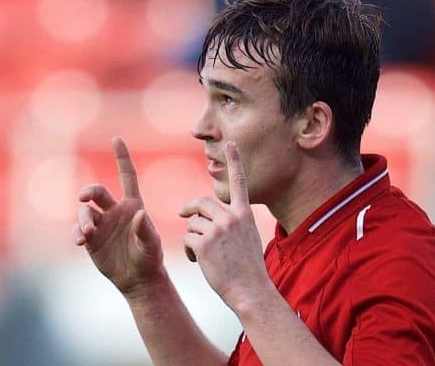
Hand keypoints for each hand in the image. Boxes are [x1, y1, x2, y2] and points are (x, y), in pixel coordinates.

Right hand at [72, 137, 163, 295]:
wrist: (138, 279)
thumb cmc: (149, 258)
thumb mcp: (151, 245)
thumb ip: (145, 230)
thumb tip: (140, 214)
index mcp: (133, 205)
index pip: (126, 175)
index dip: (122, 157)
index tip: (116, 139)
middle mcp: (114, 210)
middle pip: (97, 192)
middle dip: (89, 192)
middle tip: (84, 198)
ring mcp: (101, 224)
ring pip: (84, 212)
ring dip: (83, 219)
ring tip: (87, 232)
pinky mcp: (90, 239)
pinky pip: (78, 230)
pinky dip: (76, 233)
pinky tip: (80, 240)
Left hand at [179, 142, 270, 309]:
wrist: (251, 290)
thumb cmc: (249, 269)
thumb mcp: (247, 239)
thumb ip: (233, 223)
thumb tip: (210, 216)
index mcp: (245, 214)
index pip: (239, 182)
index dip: (234, 161)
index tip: (230, 144)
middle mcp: (231, 217)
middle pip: (201, 202)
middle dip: (189, 209)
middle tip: (183, 214)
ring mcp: (218, 229)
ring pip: (192, 223)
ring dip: (192, 237)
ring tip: (202, 254)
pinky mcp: (204, 243)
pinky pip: (187, 239)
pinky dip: (189, 250)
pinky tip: (199, 262)